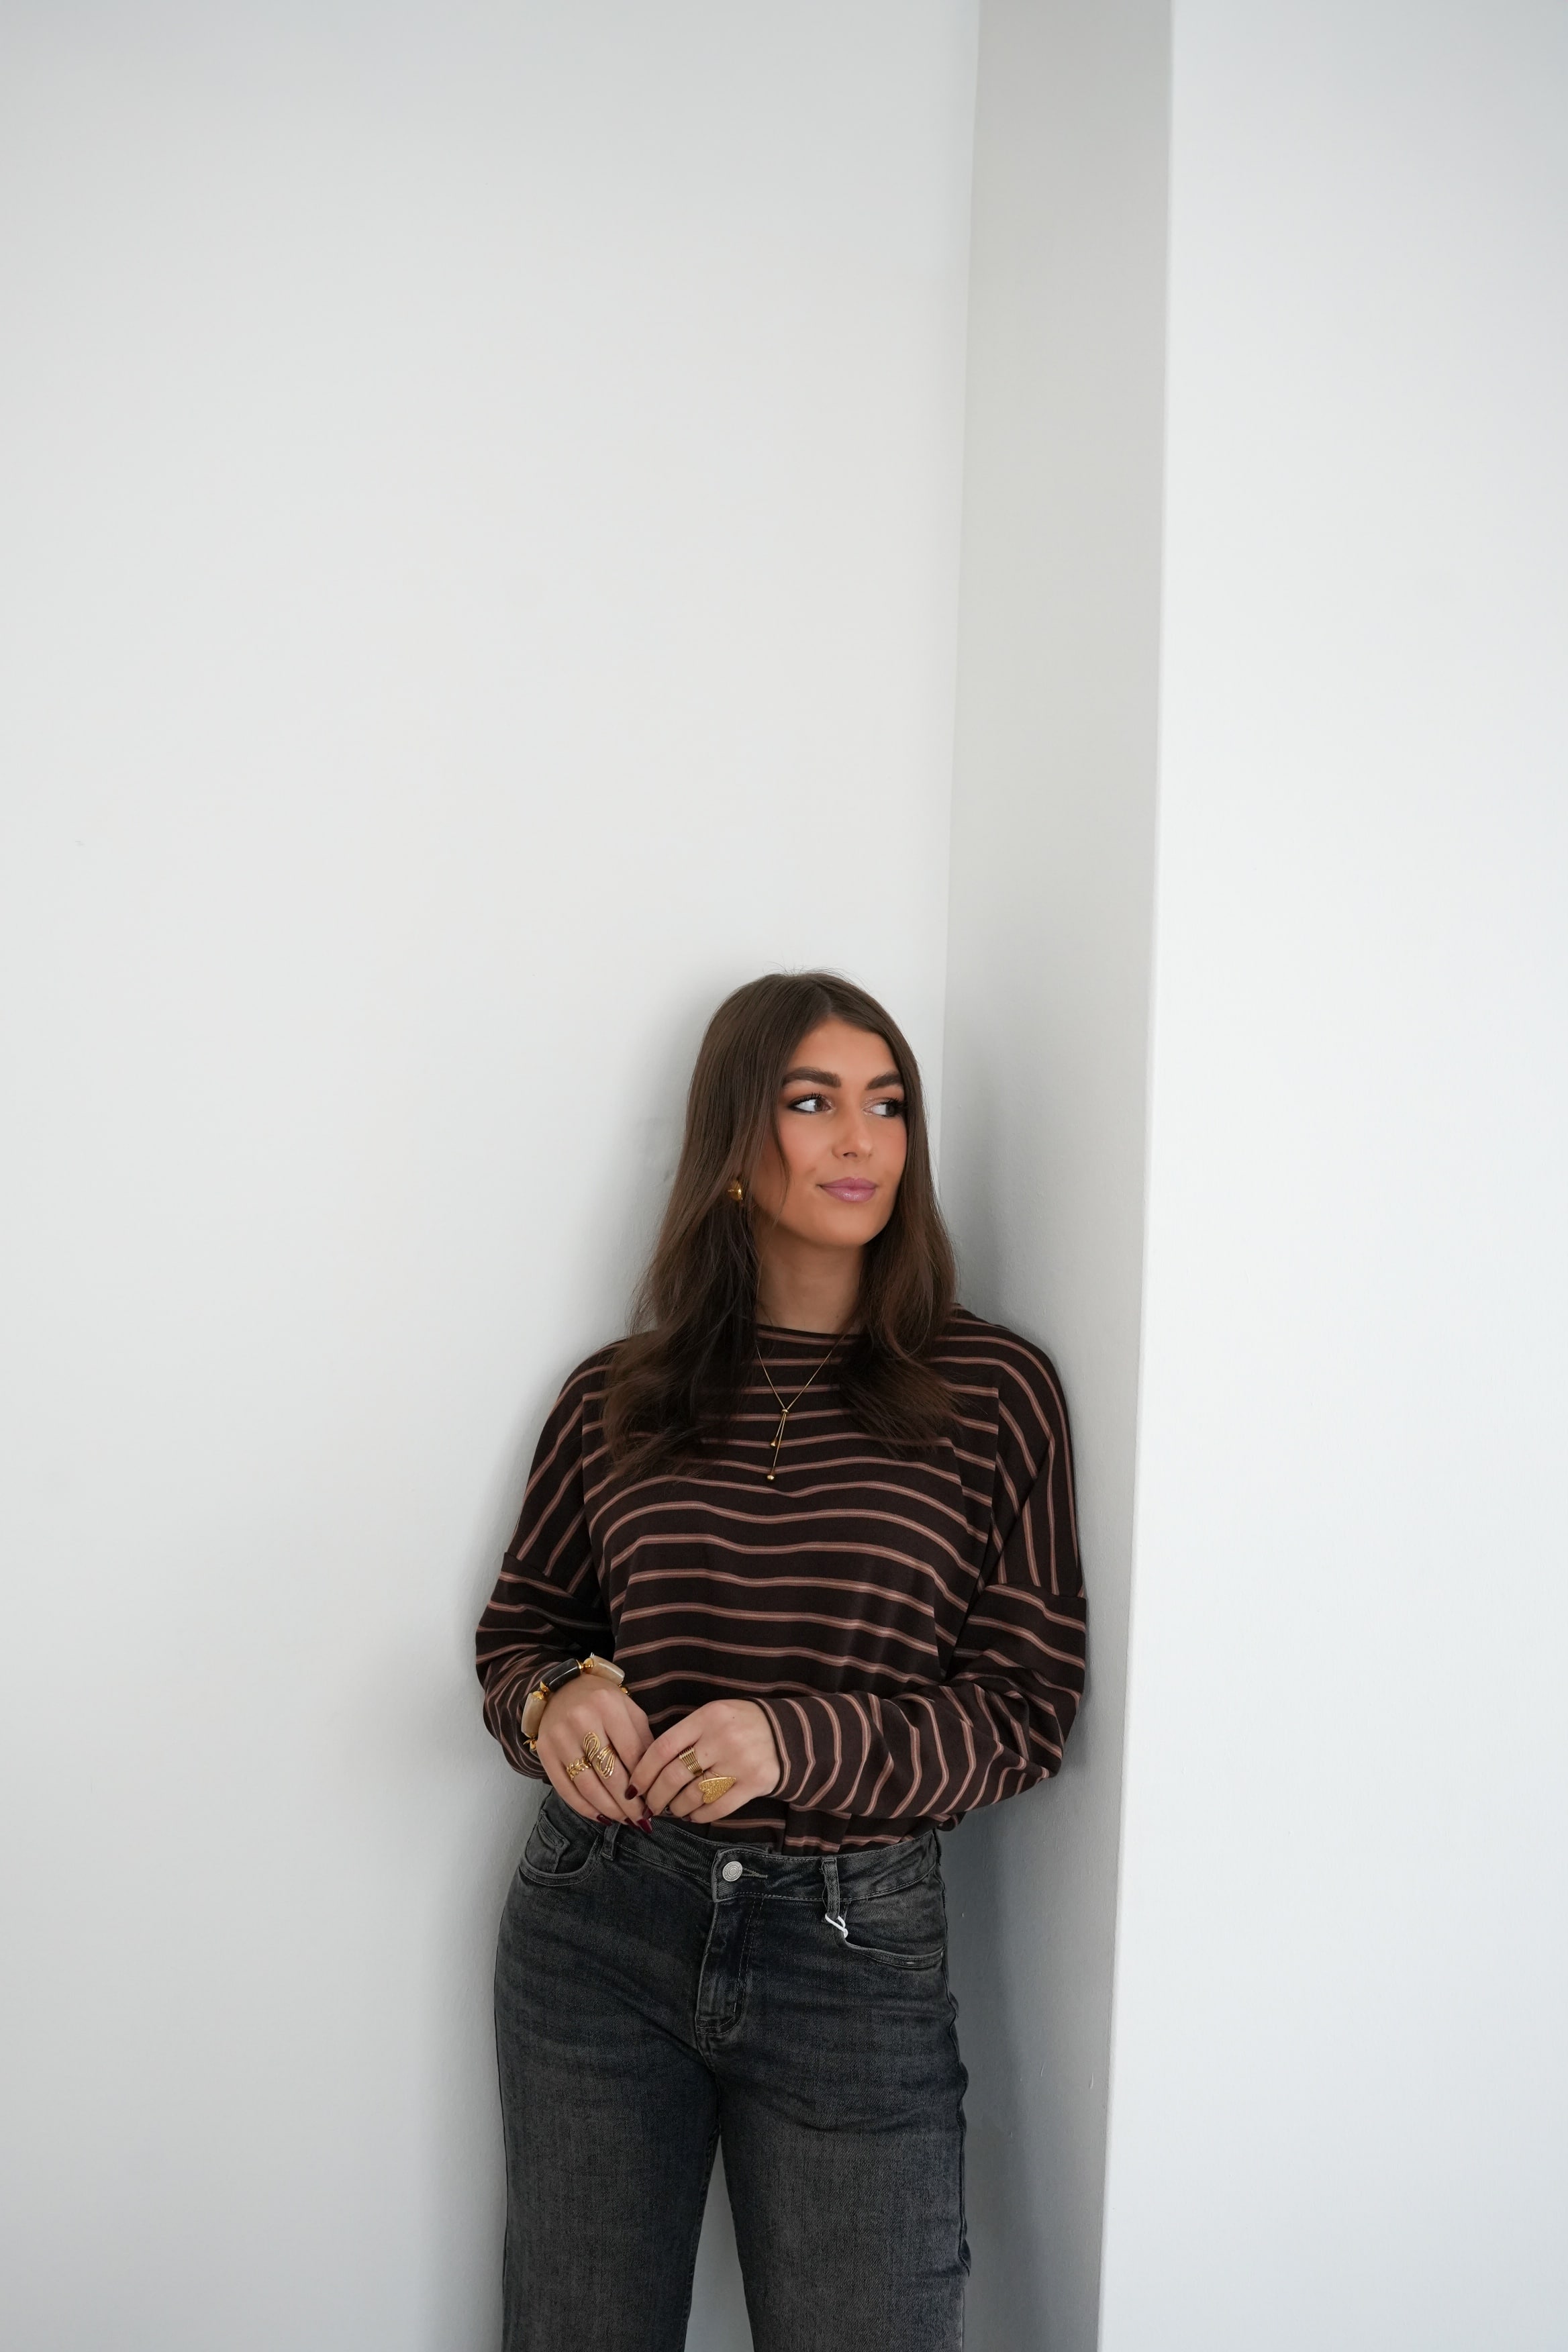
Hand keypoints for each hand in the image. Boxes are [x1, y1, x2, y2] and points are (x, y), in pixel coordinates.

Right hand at [536, 1679, 654, 1825]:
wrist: (561, 1689)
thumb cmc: (602, 1702)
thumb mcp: (628, 1710)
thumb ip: (643, 1740)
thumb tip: (654, 1781)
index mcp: (608, 1706)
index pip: (631, 1753)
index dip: (644, 1781)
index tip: (654, 1801)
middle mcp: (581, 1720)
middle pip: (609, 1773)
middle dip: (628, 1803)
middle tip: (641, 1819)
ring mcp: (560, 1737)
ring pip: (587, 1785)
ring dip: (608, 1809)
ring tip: (624, 1820)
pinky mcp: (545, 1752)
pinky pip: (565, 1789)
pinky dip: (584, 1807)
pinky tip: (600, 1816)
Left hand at [631, 1700, 781, 1825]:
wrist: (787, 1733)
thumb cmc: (740, 1724)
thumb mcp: (713, 1715)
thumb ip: (686, 1735)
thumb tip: (650, 1768)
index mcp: (708, 1717)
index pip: (663, 1747)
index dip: (643, 1771)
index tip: (633, 1786)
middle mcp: (722, 1739)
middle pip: (674, 1775)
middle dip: (655, 1796)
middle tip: (649, 1805)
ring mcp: (739, 1762)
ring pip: (693, 1795)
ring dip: (677, 1807)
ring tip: (673, 1809)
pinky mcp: (754, 1784)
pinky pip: (717, 1807)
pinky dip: (699, 1815)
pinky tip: (694, 1814)